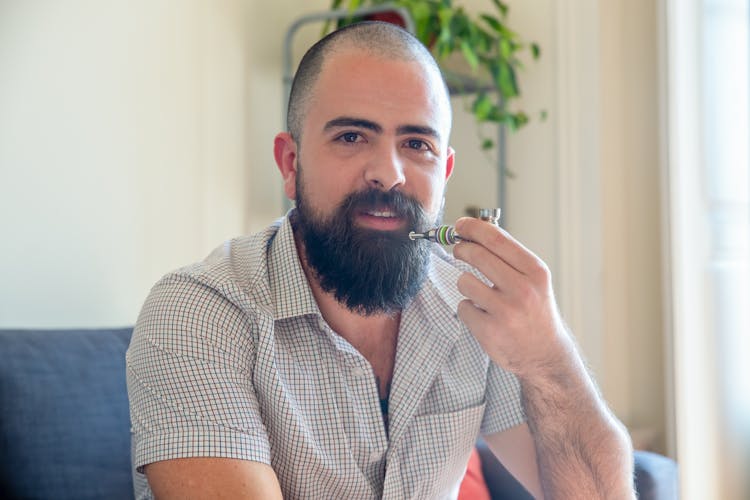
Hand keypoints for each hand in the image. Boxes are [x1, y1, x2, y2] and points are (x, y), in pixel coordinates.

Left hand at [452, 217, 572, 378]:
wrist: (545, 354)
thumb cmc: (534, 310)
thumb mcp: (533, 280)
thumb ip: (508, 257)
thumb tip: (475, 231)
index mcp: (535, 271)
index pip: (497, 239)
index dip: (473, 228)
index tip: (460, 224)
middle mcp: (522, 289)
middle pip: (477, 255)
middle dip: (461, 249)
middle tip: (458, 250)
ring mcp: (505, 311)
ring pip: (464, 282)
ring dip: (466, 285)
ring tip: (482, 296)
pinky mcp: (489, 330)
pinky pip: (463, 307)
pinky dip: (468, 309)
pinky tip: (484, 316)